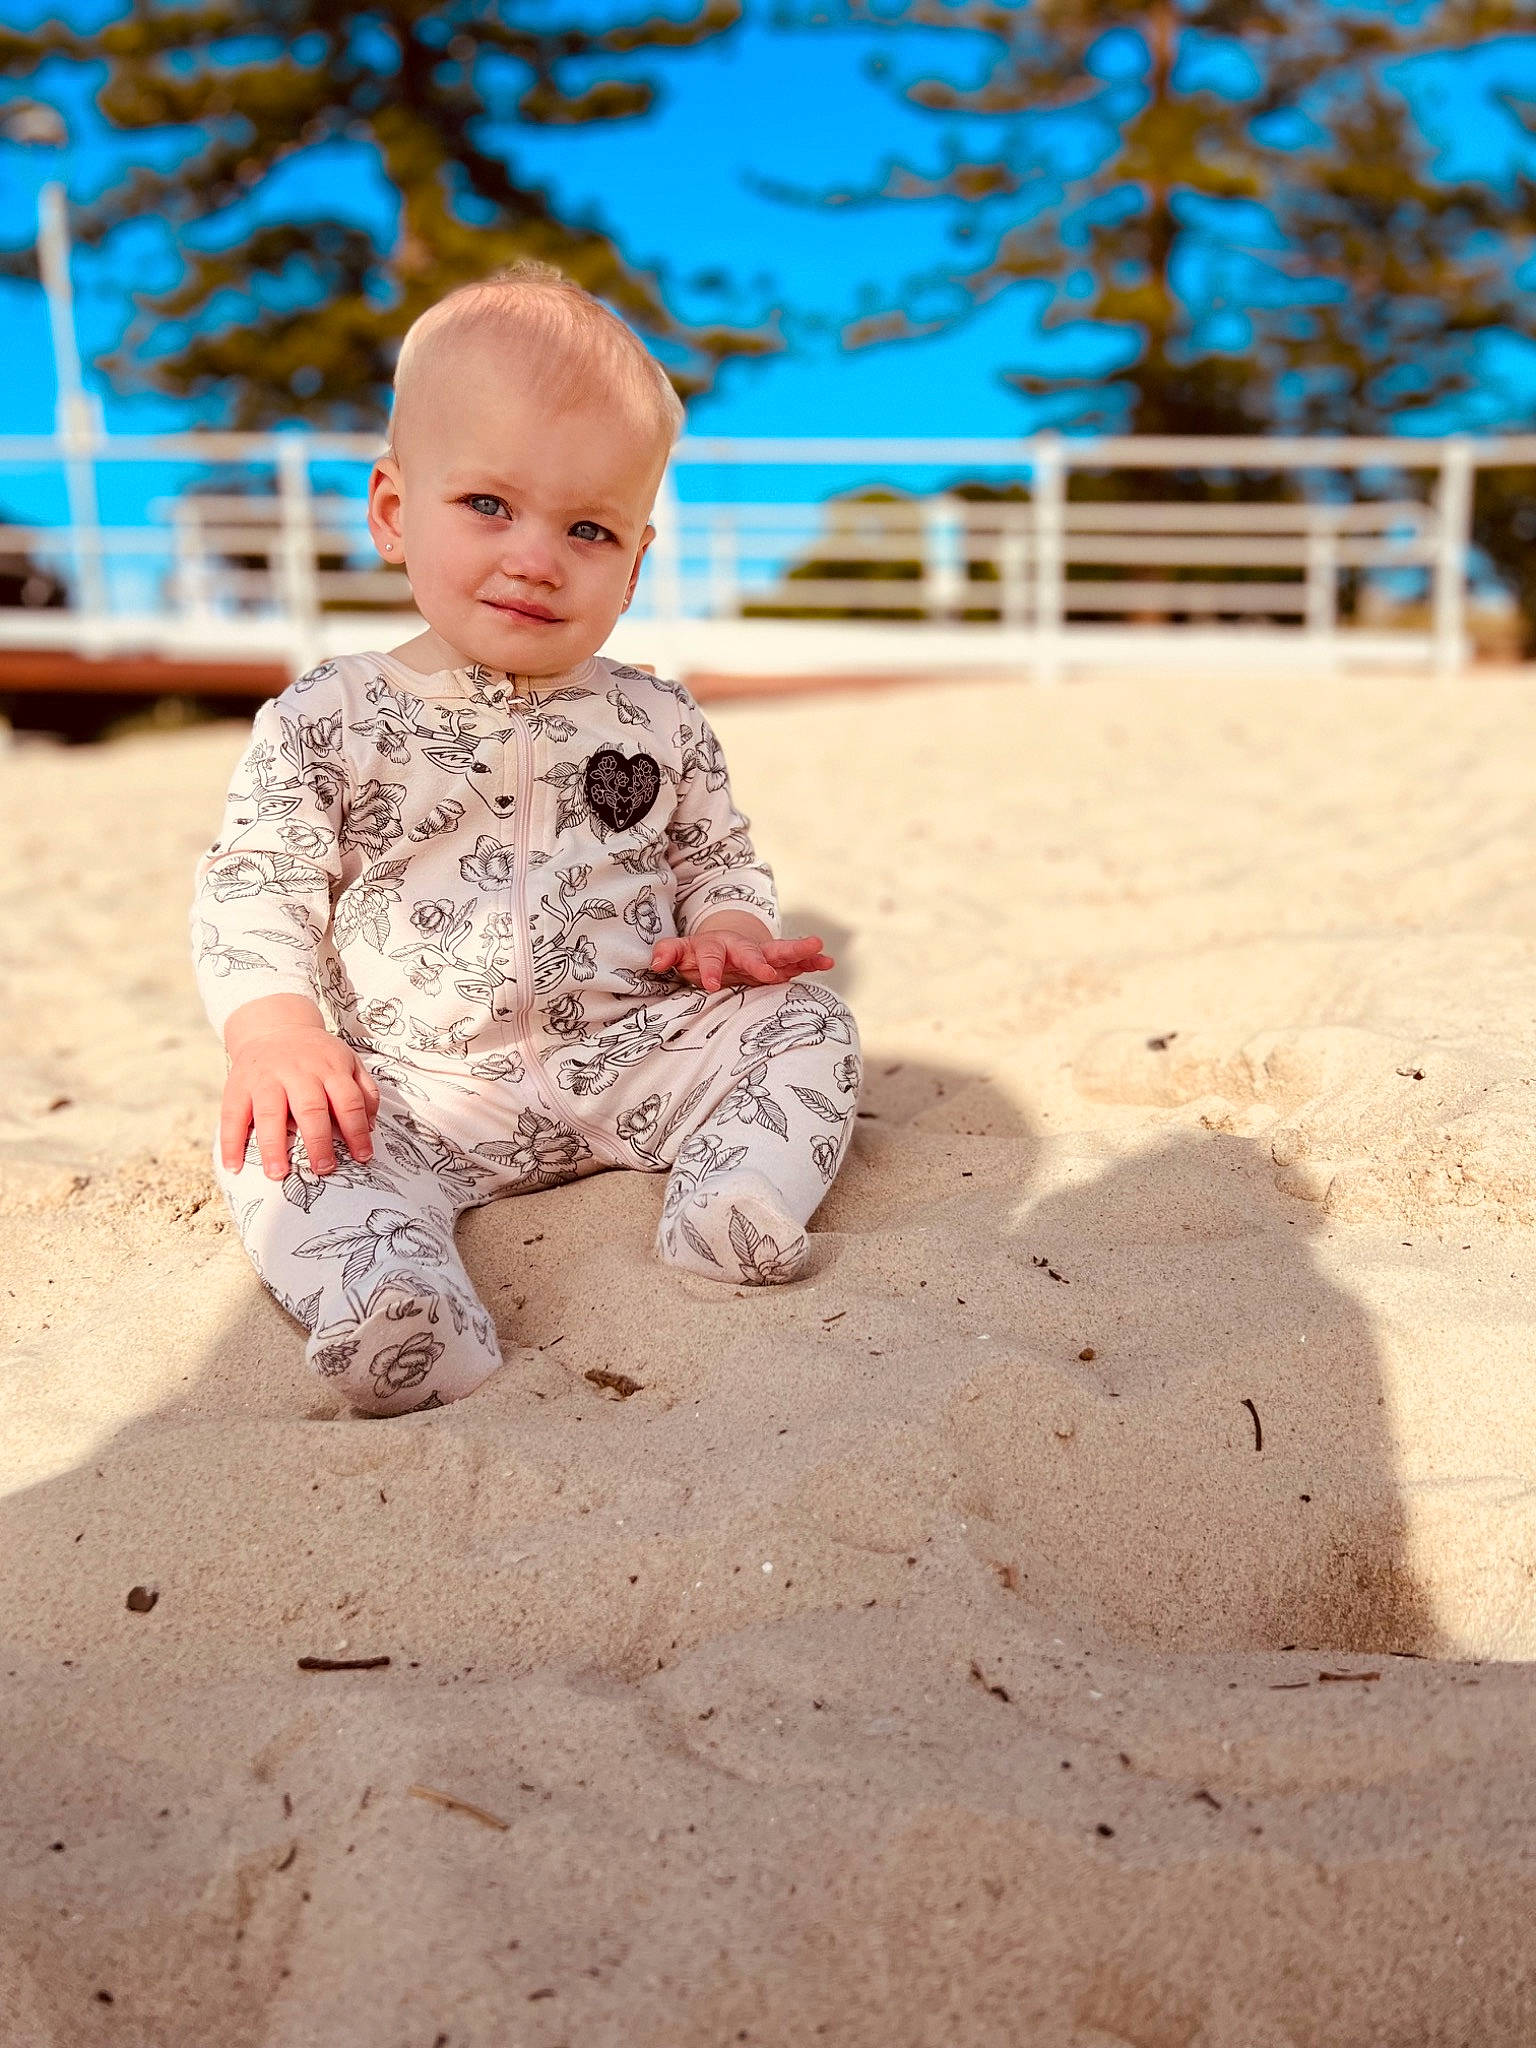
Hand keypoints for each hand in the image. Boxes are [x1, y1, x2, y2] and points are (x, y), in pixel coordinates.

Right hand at [220, 1008, 380, 1179]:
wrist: (274, 1027)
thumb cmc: (317, 1056)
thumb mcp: (347, 1062)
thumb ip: (364, 1091)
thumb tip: (371, 1126)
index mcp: (329, 1068)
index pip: (348, 1101)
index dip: (357, 1130)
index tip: (362, 1157)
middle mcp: (297, 1072)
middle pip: (310, 1108)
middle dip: (318, 1141)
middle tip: (324, 1169)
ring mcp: (265, 1079)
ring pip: (270, 1113)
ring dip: (273, 1146)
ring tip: (278, 1173)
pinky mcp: (238, 1086)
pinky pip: (232, 1115)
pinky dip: (231, 1143)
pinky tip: (234, 1166)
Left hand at [651, 929, 832, 993]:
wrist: (722, 948)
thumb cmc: (698, 955)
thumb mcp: (681, 953)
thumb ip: (668, 953)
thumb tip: (656, 960)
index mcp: (715, 946)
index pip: (711, 956)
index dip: (710, 968)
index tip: (712, 984)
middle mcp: (741, 948)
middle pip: (751, 950)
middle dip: (760, 960)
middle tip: (767, 973)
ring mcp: (761, 955)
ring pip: (779, 952)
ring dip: (798, 951)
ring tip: (819, 947)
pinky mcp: (777, 964)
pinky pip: (796, 963)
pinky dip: (811, 961)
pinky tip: (828, 962)